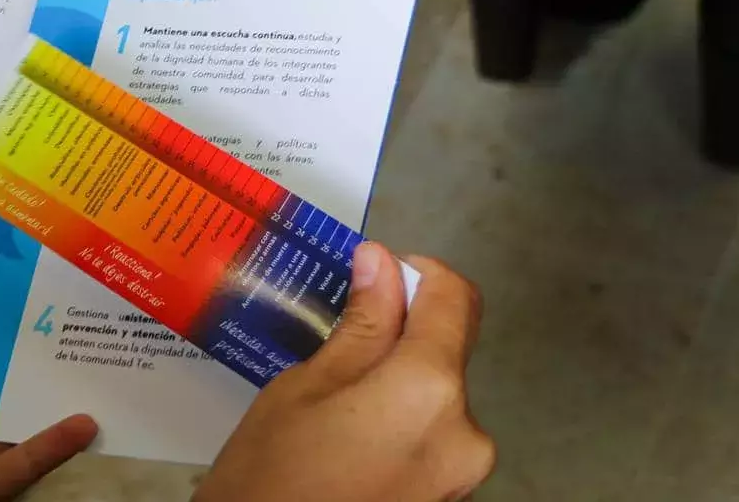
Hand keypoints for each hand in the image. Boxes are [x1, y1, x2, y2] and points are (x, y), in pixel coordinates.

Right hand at [195, 246, 493, 501]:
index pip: (454, 299)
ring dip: (393, 384)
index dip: (416, 273)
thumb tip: (381, 262)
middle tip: (329, 347)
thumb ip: (360, 324)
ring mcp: (464, 474)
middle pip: (444, 352)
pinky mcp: (449, 499)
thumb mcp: (304, 388)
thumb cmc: (270, 475)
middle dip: (395, 337)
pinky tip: (344, 441)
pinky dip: (396, 424)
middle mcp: (468, 431)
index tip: (372, 276)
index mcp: (431, 389)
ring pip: (434, 397)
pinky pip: (431, 438)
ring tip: (328, 404)